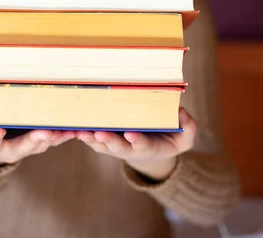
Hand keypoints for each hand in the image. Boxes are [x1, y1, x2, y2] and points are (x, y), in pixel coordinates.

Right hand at [0, 108, 74, 167]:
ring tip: (65, 130)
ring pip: (41, 145)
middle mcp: (10, 151)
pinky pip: (52, 139)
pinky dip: (63, 134)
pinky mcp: (36, 142)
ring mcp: (25, 147)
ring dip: (54, 138)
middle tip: (44, 133)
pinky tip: (75, 127)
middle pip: (23, 148)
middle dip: (34, 141)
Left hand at [76, 107, 196, 180]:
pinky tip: (73, 126)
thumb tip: (182, 113)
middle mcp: (128, 148)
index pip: (142, 144)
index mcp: (148, 147)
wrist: (153, 149)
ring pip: (101, 144)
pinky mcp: (104, 141)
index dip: (137, 140)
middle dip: (108, 140)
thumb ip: (188, 128)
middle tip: (100, 134)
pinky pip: (92, 138)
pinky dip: (83, 134)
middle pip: (117, 146)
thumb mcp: (185, 138)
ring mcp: (114, 145)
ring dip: (91, 139)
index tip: (132, 134)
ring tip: (81, 131)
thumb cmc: (170, 139)